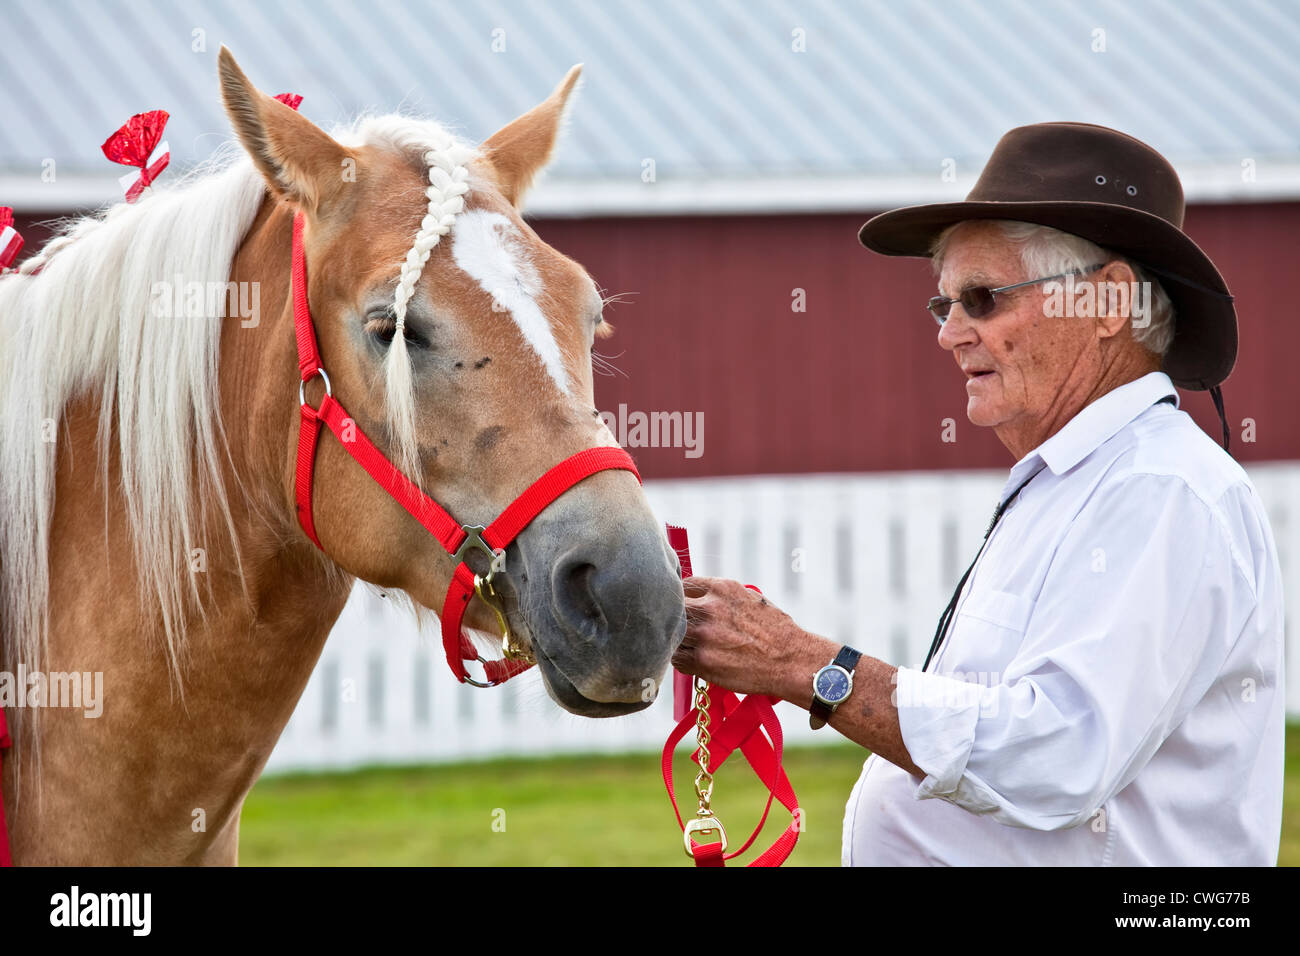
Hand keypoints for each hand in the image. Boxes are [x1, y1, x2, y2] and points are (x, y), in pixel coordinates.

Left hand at [671, 576, 829, 701]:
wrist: (791, 660)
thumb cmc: (775, 631)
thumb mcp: (750, 598)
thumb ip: (721, 596)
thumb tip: (699, 597)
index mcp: (722, 588)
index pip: (683, 584)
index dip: (680, 596)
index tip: (681, 605)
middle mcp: (710, 608)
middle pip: (672, 607)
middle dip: (673, 616)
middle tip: (677, 626)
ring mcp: (704, 635)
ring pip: (671, 633)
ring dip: (676, 639)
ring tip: (688, 645)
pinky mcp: (702, 661)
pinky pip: (678, 658)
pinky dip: (683, 659)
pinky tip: (695, 660)